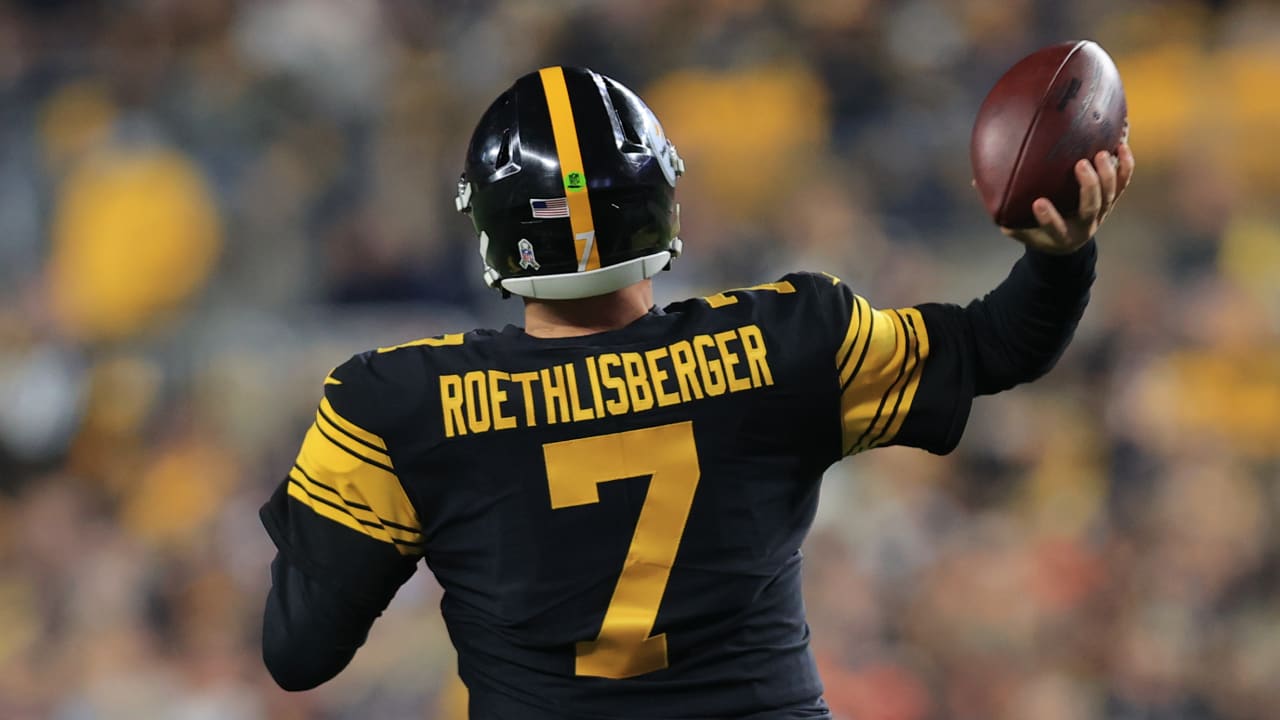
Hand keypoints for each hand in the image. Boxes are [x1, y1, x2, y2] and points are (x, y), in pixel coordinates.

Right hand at [1003, 134, 1135, 254]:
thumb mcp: (1018, 227)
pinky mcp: (1111, 201)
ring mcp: (1101, 213)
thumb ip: (1002, 208)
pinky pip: (1123, 183)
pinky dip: (1124, 166)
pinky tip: (1122, 145)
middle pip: (1091, 207)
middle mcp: (1084, 226)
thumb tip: (977, 180)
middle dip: (1089, 186)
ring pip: (1110, 194)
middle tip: (1080, 164)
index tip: (1038, 203)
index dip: (1048, 218)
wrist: (1068, 244)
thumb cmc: (1038, 232)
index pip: (1055, 229)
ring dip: (1107, 173)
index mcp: (1061, 236)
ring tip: (1101, 152)